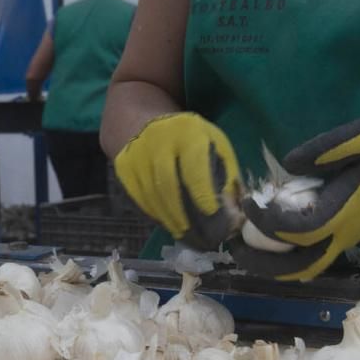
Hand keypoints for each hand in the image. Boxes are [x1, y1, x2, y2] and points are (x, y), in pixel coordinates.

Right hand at [114, 113, 242, 251]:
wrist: (148, 123)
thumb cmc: (191, 138)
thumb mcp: (217, 146)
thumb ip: (228, 177)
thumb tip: (235, 214)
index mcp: (188, 133)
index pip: (194, 168)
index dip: (202, 194)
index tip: (212, 214)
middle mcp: (157, 142)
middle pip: (168, 186)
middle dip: (182, 215)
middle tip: (196, 236)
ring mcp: (137, 155)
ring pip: (151, 196)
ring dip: (169, 220)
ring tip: (185, 235)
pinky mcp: (124, 167)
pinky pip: (139, 198)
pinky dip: (155, 214)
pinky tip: (168, 222)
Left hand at [234, 115, 359, 280]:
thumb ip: (326, 148)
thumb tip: (287, 165)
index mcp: (348, 209)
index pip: (299, 231)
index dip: (268, 223)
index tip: (249, 202)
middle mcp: (346, 231)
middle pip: (299, 267)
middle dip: (262, 263)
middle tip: (233, 245)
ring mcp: (347, 236)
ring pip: (306, 268)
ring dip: (272, 267)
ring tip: (243, 249)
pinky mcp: (346, 232)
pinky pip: (311, 256)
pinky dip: (284, 258)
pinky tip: (265, 239)